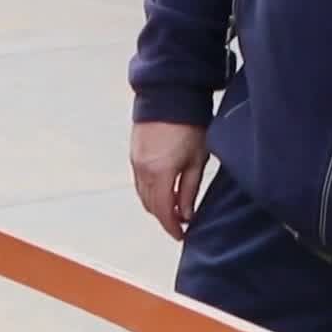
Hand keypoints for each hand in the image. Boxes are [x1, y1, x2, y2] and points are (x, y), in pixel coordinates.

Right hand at [130, 122, 209, 240]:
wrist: (170, 96)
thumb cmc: (188, 123)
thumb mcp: (197, 159)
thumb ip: (190, 190)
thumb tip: (186, 214)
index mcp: (160, 173)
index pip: (163, 211)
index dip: (172, 227)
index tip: (181, 235)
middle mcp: (143, 171)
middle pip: (151, 206)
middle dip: (164, 217)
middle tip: (180, 223)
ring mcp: (135, 163)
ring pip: (143, 195)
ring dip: (156, 205)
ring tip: (173, 207)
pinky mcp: (134, 155)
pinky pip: (139, 183)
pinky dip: (150, 192)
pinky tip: (163, 190)